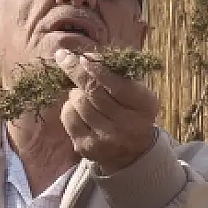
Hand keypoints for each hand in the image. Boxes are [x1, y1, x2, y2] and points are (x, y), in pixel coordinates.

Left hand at [55, 49, 160, 172]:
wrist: (131, 151)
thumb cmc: (131, 111)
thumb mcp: (136, 92)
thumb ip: (118, 75)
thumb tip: (86, 57)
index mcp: (144, 106)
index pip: (117, 85)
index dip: (97, 69)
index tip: (83, 57)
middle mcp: (126, 125)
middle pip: (93, 92)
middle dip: (76, 72)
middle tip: (64, 58)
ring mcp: (106, 139)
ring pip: (79, 103)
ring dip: (75, 92)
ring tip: (81, 92)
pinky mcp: (87, 147)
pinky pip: (69, 117)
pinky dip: (70, 106)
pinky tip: (77, 107)